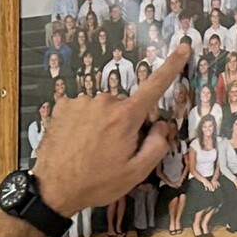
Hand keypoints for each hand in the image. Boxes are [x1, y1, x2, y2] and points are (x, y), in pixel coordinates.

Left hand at [29, 44, 189, 211]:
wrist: (53, 189)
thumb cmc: (97, 183)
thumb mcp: (136, 173)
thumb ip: (157, 145)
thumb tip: (163, 124)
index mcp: (126, 117)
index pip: (155, 86)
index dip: (172, 66)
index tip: (183, 47)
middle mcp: (104, 101)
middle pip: (127, 106)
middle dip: (127, 123)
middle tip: (116, 151)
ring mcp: (81, 102)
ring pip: (104, 108)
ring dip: (104, 124)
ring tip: (93, 150)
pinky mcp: (63, 106)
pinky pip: (84, 109)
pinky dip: (84, 122)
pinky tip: (78, 142)